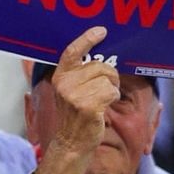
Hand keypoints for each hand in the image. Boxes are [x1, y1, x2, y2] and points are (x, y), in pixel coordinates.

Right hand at [47, 26, 119, 157]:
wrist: (71, 142)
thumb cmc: (76, 115)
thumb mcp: (70, 91)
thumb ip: (78, 74)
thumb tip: (99, 58)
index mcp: (60, 77)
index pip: (72, 52)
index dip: (87, 39)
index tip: (101, 31)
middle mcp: (65, 84)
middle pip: (100, 66)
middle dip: (109, 76)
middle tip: (104, 89)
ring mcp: (74, 95)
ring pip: (108, 79)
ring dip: (111, 90)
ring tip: (101, 101)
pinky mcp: (87, 106)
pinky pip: (111, 92)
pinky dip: (112, 99)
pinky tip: (103, 108)